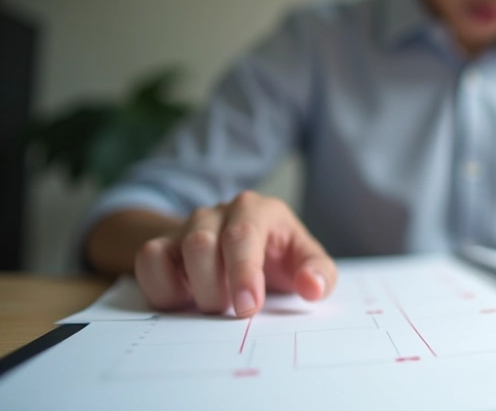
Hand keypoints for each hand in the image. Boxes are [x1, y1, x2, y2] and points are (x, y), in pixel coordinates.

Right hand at [133, 190, 336, 316]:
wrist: (248, 248)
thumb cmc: (279, 256)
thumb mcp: (305, 261)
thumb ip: (319, 273)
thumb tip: (312, 288)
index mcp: (257, 210)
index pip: (243, 235)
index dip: (243, 273)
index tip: (248, 308)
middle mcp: (218, 212)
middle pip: (202, 243)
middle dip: (215, 286)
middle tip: (232, 313)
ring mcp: (188, 226)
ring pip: (175, 250)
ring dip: (193, 289)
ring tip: (215, 306)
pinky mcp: (164, 244)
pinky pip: (148, 260)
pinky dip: (162, 286)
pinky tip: (186, 298)